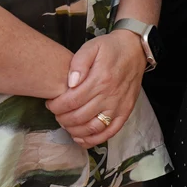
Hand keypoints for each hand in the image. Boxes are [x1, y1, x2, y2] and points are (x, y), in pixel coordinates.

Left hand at [46, 30, 145, 148]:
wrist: (136, 49)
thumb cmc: (111, 48)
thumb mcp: (92, 47)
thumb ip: (78, 63)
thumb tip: (70, 83)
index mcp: (100, 79)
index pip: (71, 101)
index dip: (56, 106)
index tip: (50, 103)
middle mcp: (110, 95)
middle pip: (79, 117)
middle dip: (62, 118)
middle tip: (57, 113)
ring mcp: (119, 105)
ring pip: (93, 128)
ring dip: (75, 131)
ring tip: (67, 124)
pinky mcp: (126, 111)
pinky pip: (110, 131)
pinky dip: (95, 139)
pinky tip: (82, 138)